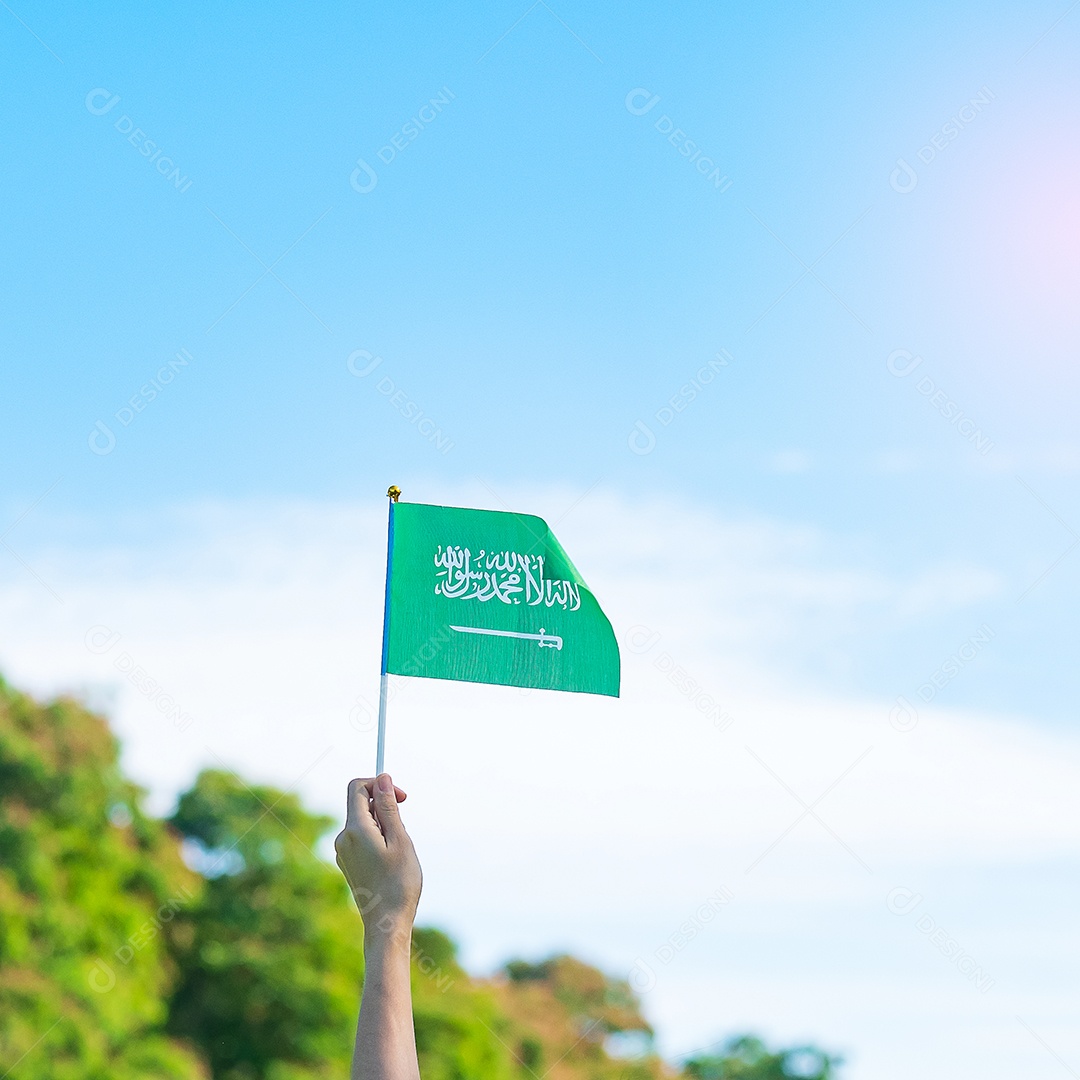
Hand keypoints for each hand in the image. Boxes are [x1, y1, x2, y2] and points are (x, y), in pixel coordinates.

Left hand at [334, 773, 422, 935]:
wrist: (386, 923)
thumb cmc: (399, 883)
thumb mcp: (400, 840)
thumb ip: (389, 807)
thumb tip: (382, 779)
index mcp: (355, 829)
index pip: (358, 787)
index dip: (380, 784)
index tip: (402, 797)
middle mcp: (343, 838)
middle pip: (361, 803)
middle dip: (384, 807)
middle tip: (403, 831)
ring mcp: (343, 851)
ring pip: (364, 821)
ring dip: (383, 825)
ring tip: (398, 851)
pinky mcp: (347, 862)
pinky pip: (361, 837)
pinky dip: (377, 838)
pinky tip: (390, 861)